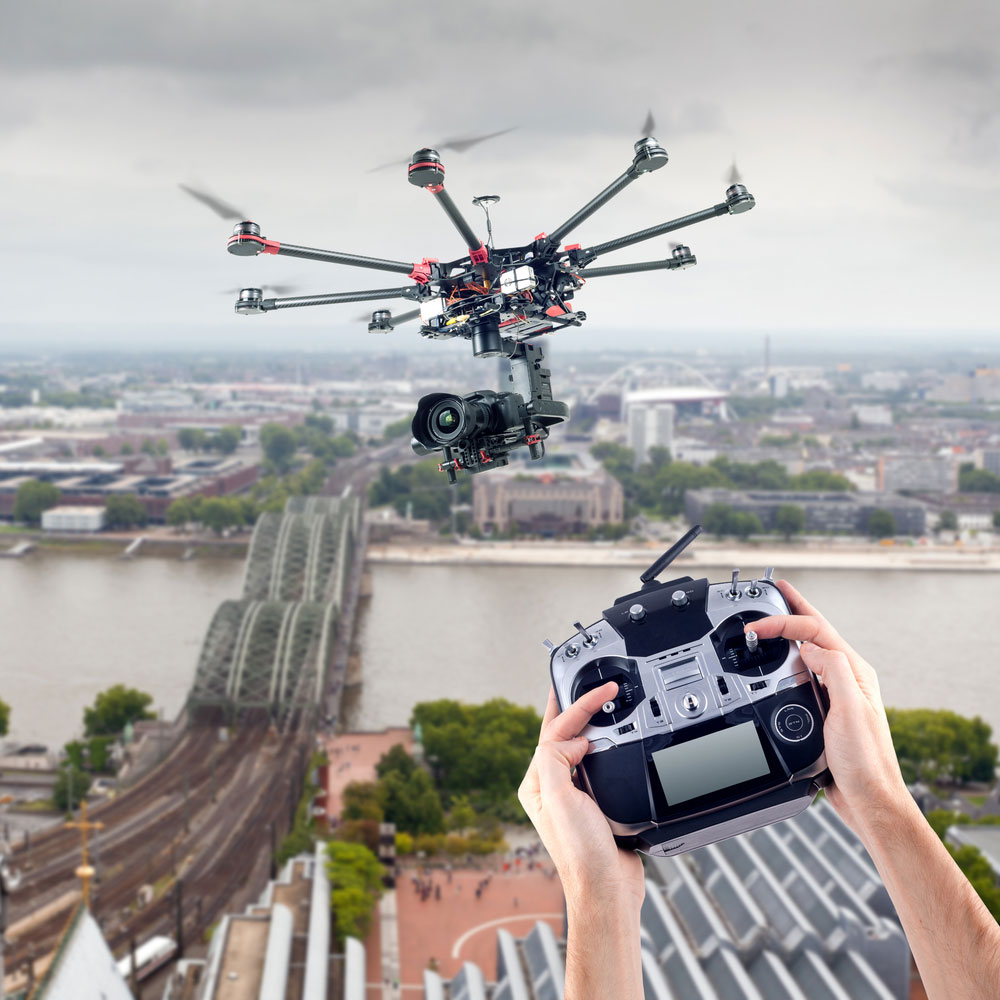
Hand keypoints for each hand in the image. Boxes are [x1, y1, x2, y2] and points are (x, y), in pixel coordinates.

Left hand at [518, 682, 644, 913]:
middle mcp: (551, 787)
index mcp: (536, 784)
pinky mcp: (594, 804)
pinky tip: (614, 740)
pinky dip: (607, 747)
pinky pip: (598, 766)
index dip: (577, 707)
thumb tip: (574, 740)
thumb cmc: (581, 854)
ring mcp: (573, 795)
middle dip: (577, 708)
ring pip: (580, 748)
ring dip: (591, 724)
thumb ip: (556, 760)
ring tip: (600, 702)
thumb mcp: (560, 799)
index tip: (600, 691)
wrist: (608, 890)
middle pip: (563, 735)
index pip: (553, 733)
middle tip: (593, 683)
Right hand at [751, 579, 909, 836]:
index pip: (815, 630)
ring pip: (808, 652)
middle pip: (815, 632)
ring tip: (775, 618)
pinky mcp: (825, 712)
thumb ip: (832, 670)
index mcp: (855, 671)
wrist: (868, 801)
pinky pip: (804, 677)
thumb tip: (808, 646)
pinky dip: (787, 663)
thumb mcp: (850, 709)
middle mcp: (847, 679)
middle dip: (793, 609)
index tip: (755, 625)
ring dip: (790, 633)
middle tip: (775, 590)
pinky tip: (779, 664)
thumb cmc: (865, 763)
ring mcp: (836, 695)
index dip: (783, 621)